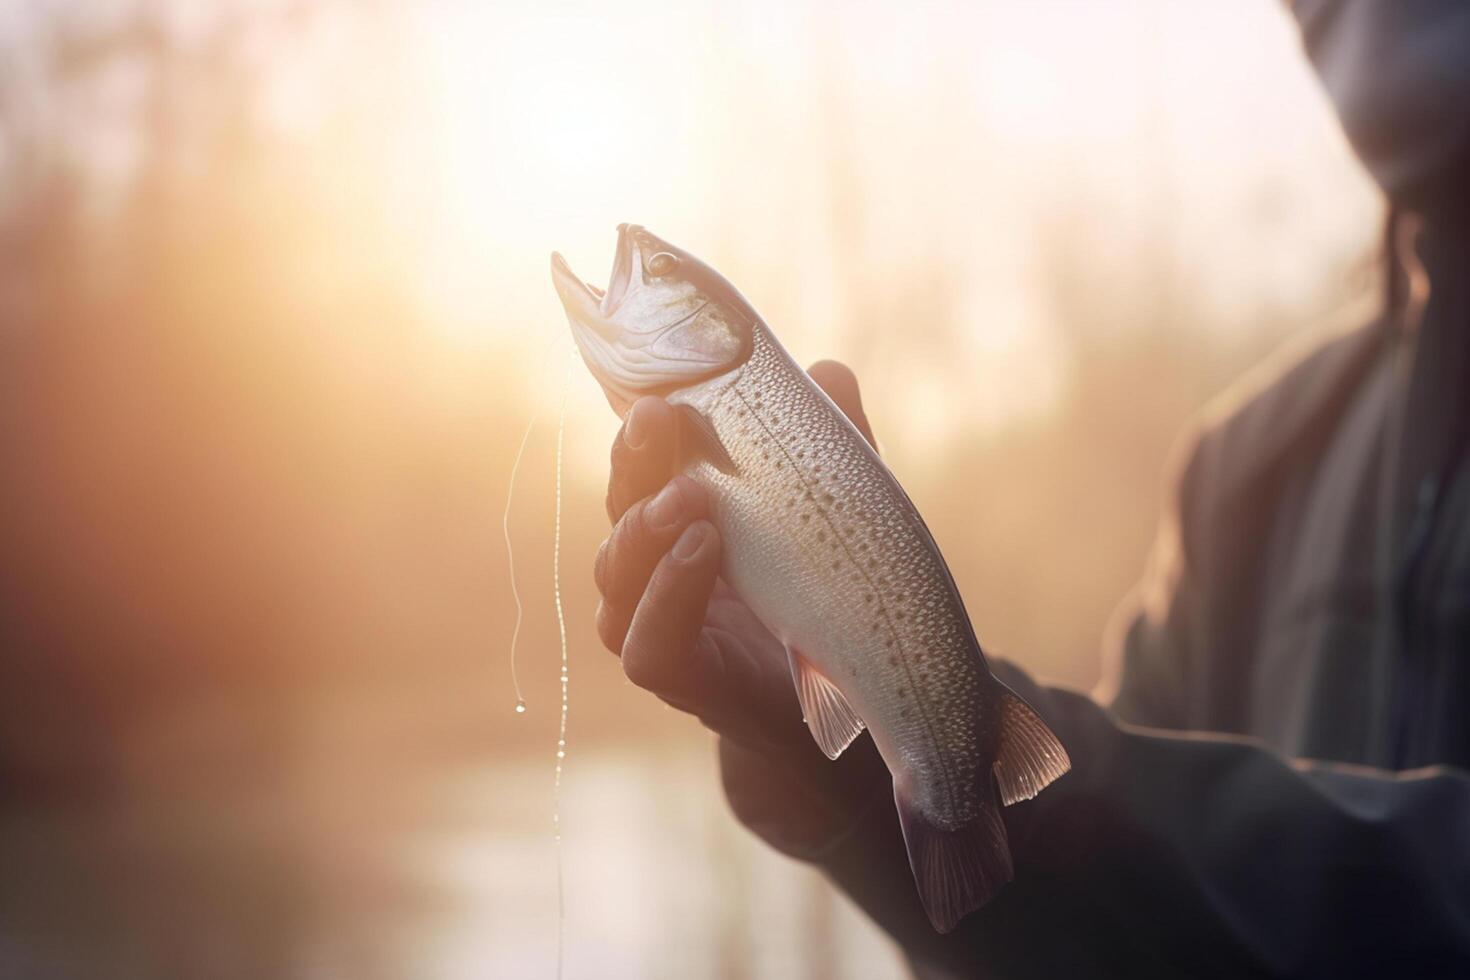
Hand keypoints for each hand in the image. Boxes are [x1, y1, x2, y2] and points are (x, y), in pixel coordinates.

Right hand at [594, 361, 890, 857]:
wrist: (857, 698)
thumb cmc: (835, 596)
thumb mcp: (840, 512)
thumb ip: (835, 448)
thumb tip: (827, 372)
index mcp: (688, 523)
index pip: (644, 472)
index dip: (642, 435)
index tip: (661, 392)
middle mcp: (661, 572)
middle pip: (621, 513)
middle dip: (634, 466)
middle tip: (659, 422)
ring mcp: (662, 627)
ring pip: (619, 576)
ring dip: (646, 531)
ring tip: (690, 499)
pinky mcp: (682, 680)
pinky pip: (645, 642)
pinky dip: (666, 596)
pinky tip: (700, 554)